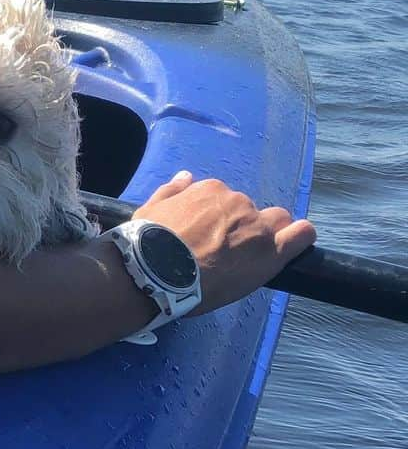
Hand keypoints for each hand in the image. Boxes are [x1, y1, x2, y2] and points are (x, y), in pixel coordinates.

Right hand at [134, 171, 316, 313]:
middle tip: (226, 251)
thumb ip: (171, 191)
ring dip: (269, 234)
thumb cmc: (147, 242)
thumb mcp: (150, 208)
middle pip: (251, 212)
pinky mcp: (271, 253)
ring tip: (252, 257)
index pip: (225, 201)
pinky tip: (298, 242)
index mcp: (211, 191)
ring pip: (277, 223)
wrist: (155, 272)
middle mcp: (237, 203)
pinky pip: (301, 236)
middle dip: (244, 227)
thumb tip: (185, 176)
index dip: (219, 220)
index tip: (208, 237)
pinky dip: (301, 237)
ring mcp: (257, 228)